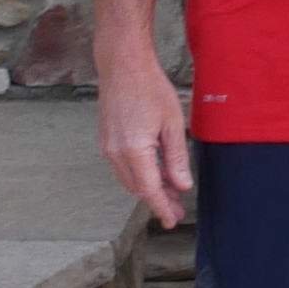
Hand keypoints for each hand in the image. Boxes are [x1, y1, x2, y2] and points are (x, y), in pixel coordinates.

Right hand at [97, 55, 194, 228]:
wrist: (123, 66)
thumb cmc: (150, 89)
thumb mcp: (173, 124)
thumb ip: (177, 158)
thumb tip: (182, 186)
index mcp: (134, 151)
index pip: (149, 190)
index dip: (162, 208)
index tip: (172, 221)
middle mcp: (115, 153)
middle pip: (138, 188)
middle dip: (158, 201)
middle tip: (177, 209)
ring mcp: (107, 147)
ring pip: (129, 179)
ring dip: (148, 188)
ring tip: (170, 193)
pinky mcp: (106, 141)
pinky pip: (123, 167)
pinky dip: (139, 175)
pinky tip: (155, 173)